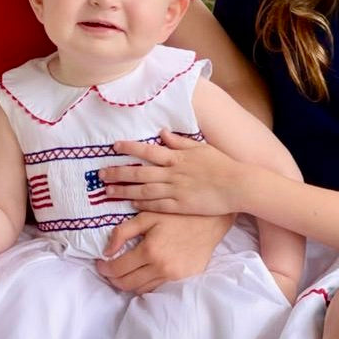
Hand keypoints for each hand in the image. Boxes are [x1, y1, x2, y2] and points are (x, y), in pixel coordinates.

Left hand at [94, 210, 232, 293]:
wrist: (210, 222)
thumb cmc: (177, 215)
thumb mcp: (147, 216)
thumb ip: (123, 232)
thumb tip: (107, 251)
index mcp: (150, 250)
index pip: (118, 268)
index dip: (104, 268)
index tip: (100, 263)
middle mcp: (161, 267)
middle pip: (127, 283)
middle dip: (112, 279)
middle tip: (107, 270)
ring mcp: (173, 276)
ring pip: (141, 289)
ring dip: (127, 284)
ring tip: (121, 273)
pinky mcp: (183, 279)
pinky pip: (157, 288)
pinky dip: (144, 285)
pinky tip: (140, 275)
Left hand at [100, 130, 240, 216]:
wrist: (237, 185)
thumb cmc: (222, 165)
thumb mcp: (201, 148)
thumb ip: (179, 141)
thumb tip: (162, 132)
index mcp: (177, 157)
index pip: (148, 151)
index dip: (130, 148)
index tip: (114, 147)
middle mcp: (173, 173)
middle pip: (139, 172)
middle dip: (118, 172)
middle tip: (100, 174)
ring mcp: (176, 190)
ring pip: (143, 190)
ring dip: (124, 190)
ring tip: (107, 191)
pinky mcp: (180, 206)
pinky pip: (157, 205)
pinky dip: (142, 203)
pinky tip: (130, 203)